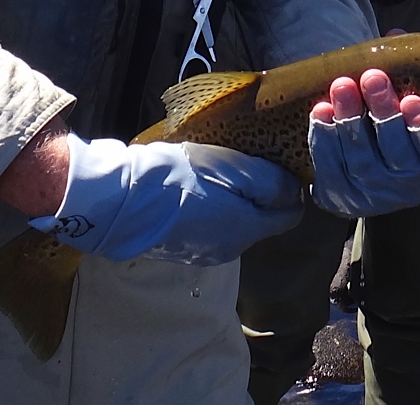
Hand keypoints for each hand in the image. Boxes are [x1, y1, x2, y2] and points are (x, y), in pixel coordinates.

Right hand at [45, 133, 301, 266]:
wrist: (124, 199)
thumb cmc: (182, 177)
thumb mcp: (234, 168)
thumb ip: (271, 183)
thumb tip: (295, 192)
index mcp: (248, 230)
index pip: (290, 217)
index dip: (290, 192)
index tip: (278, 169)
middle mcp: (230, 250)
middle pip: (259, 222)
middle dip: (257, 197)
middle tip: (241, 166)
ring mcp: (202, 254)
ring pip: (232, 226)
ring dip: (230, 204)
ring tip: (211, 176)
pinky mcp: (179, 251)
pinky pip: (206, 230)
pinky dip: (206, 212)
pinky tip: (189, 192)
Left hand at [307, 68, 419, 216]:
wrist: (369, 164)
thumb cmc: (396, 123)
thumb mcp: (410, 99)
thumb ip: (409, 73)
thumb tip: (395, 37)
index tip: (413, 100)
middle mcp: (411, 186)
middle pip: (397, 153)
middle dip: (383, 114)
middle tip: (373, 78)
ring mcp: (376, 195)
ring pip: (362, 161)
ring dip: (350, 121)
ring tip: (342, 86)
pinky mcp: (343, 197)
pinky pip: (332, 169)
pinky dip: (324, 140)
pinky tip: (321, 111)